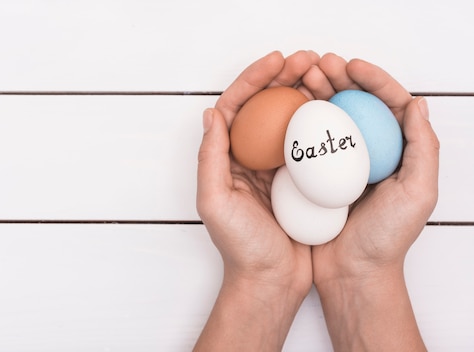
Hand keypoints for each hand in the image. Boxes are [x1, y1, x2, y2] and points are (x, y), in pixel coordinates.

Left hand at [194, 50, 318, 350]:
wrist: (271, 281)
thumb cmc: (241, 247)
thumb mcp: (215, 201)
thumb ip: (211, 157)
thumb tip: (211, 113)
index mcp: (226, 159)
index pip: (237, 108)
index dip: (253, 79)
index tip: (276, 61)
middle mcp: (248, 158)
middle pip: (264, 106)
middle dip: (282, 78)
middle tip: (306, 59)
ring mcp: (274, 168)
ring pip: (288, 120)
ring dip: (303, 93)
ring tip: (322, 73)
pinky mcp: (298, 180)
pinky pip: (309, 143)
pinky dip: (319, 122)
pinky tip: (335, 107)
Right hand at [305, 53, 438, 350]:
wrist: (352, 274)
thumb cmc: (386, 238)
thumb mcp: (418, 193)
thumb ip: (423, 148)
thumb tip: (415, 103)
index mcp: (396, 152)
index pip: (387, 103)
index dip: (371, 78)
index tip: (350, 65)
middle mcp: (367, 153)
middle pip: (353, 104)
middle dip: (337, 78)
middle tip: (318, 64)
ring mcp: (338, 163)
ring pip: (327, 117)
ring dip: (315, 92)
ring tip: (299, 76)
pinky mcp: (314, 175)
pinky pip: (305, 141)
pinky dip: (295, 121)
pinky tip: (284, 109)